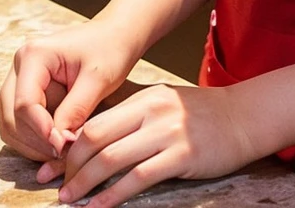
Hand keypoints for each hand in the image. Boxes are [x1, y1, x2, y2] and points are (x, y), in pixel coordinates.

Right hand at [0, 20, 138, 164]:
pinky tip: (58, 141)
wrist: (116, 37)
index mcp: (33, 55)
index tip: (63, 147)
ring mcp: (19, 80)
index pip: (24, 103)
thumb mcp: (98, 79)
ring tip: (62, 148)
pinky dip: (33, 138)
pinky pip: (18, 124)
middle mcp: (19, 66)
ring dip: (32, 143)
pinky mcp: (25, 92)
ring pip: (10, 124)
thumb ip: (75, 110)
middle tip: (62, 153)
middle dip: (35, 140)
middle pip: (11, 116)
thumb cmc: (110, 50)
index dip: (41, 130)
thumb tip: (57, 143)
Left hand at [49, 83, 257, 207]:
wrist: (243, 118)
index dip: (68, 147)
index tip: (52, 166)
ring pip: (112, 159)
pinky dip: (113, 196)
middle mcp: (153, 111)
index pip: (95, 121)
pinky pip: (138, 178)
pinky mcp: (182, 156)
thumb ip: (133, 116)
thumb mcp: (165, 104)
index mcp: (146, 97)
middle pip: (97, 138)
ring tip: (69, 200)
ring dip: (85, 184)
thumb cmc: (201, 115)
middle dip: (70, 166)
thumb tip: (91, 139)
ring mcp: (168, 132)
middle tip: (58, 186)